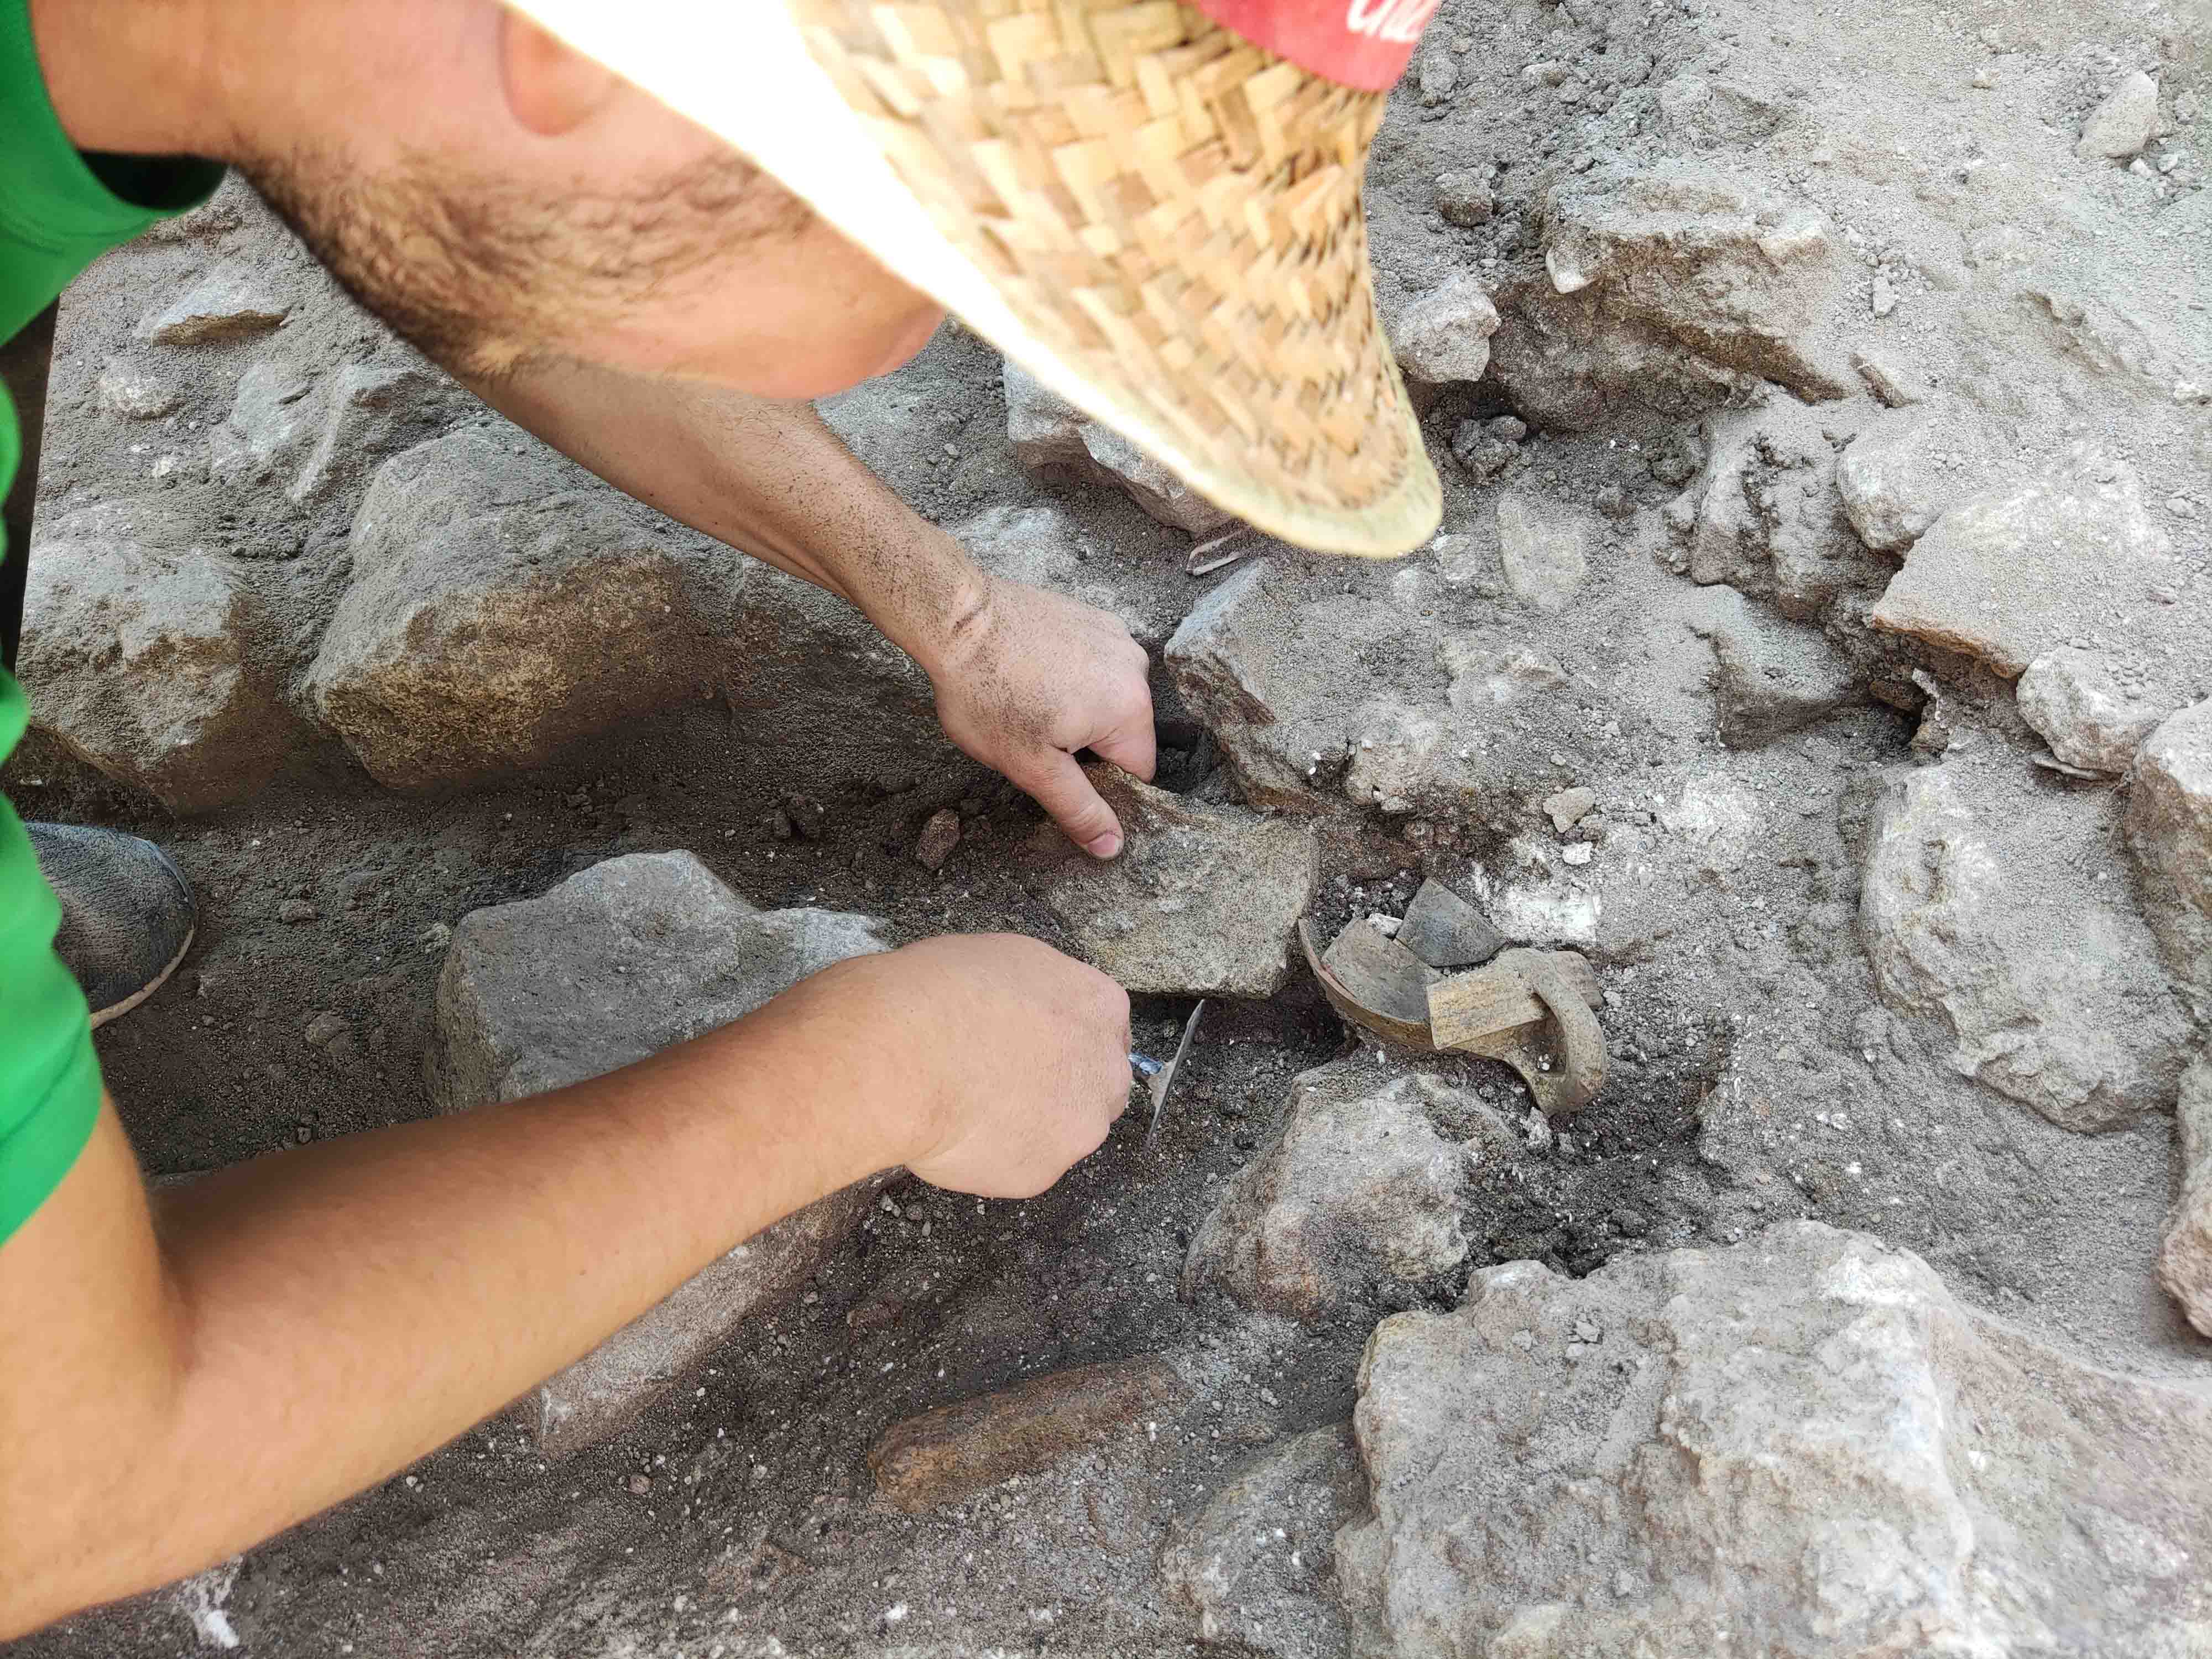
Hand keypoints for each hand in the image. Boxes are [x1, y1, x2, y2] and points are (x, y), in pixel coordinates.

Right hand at [778, 934, 1132, 1197]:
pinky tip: (957, 1133)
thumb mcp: (1003, 959)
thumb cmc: (941, 994)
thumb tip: (1028, 1010)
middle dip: (1060, 1088)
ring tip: (970, 1109)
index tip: (1036, 1049)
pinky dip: (994, 1155)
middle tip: (1005, 1084)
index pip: (1105, 1030)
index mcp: (1099, 1005)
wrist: (907, 1054)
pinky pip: (1021, 1167)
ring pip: (1063, 1133)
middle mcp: (1105, 1070)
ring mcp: (1079, 1127)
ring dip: (1029, 1126)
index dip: (1065, 1040)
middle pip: (1097, 1087)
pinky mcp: (1043, 1173)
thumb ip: (1038, 993)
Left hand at [928, 575, 1154, 857]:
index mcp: (1131, 710)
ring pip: (1106, 697)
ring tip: (1027, 698)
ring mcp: (1114, 636)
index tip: (1057, 772)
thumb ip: (1078, 809)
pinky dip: (1069, 673)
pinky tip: (1030, 671)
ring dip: (1076, 707)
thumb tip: (1113, 846)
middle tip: (1032, 734)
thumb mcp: (1032, 768)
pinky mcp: (1091, 617)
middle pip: (1122, 733)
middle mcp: (1135, 668)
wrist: (954, 617)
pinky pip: (1093, 663)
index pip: (1136, 772)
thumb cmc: (988, 693)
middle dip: (1083, 743)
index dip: (1098, 784)